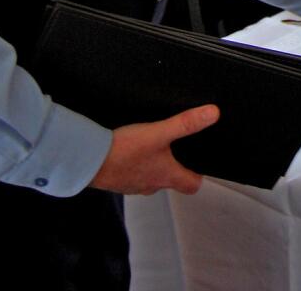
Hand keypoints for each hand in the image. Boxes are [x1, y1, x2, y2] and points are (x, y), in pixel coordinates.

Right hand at [90, 104, 219, 195]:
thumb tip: (213, 114)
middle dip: (176, 166)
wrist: (87, 161)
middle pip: (171, 181)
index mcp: (166, 176)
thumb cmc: (123, 151)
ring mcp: (133, 185)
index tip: (200, 165)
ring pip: (151, 177)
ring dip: (154, 165)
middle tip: (177, 150)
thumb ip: (185, 123)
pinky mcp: (117, 180)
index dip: (198, 176)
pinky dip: (135, 164)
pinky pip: (132, 174)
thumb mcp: (159, 132)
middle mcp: (151, 185)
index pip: (192, 186)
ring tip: (153, 146)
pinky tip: (129, 151)